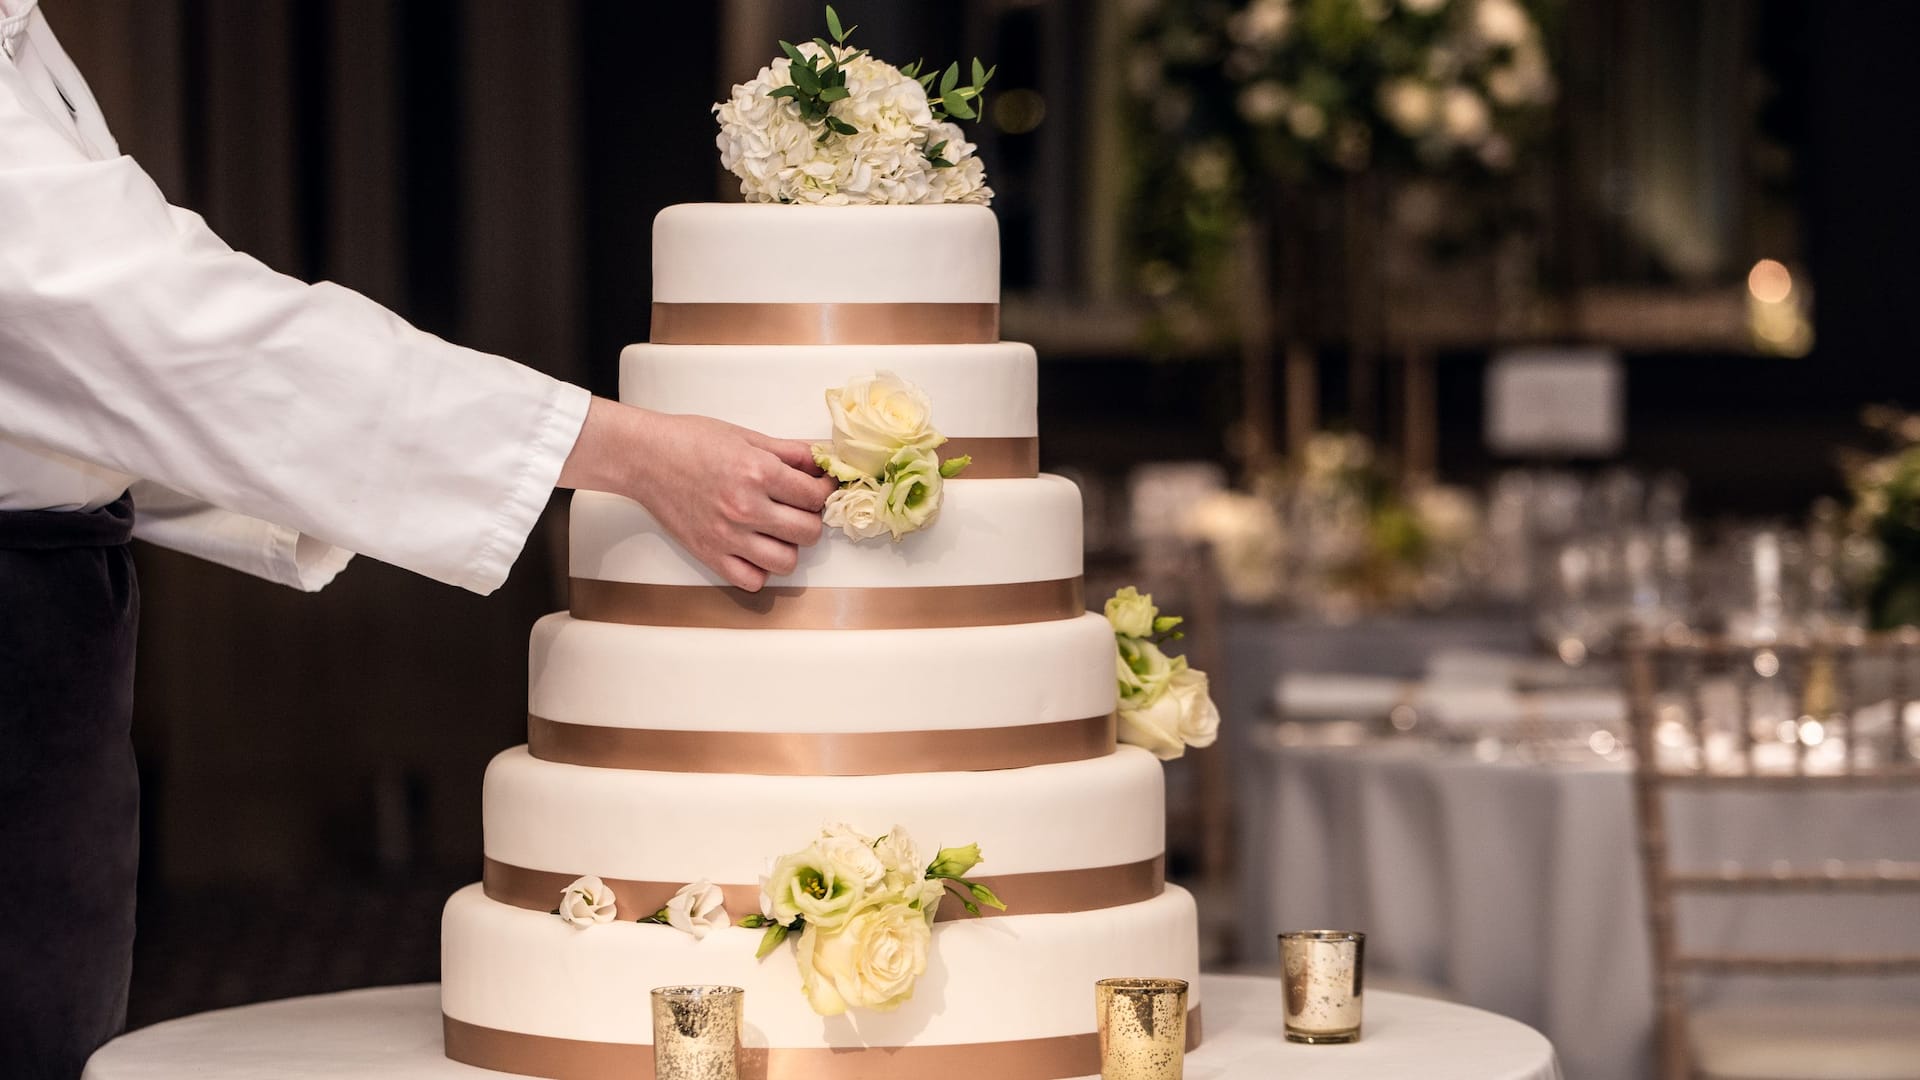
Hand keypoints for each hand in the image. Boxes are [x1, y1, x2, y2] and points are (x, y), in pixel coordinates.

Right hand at [558, 398, 837, 590]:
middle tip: (798, 508)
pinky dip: (759, 570)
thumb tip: (822, 462)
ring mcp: (728, 536)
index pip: (815, 495)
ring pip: (787, 562)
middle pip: (808, 532)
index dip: (824, 491)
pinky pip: (752, 581)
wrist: (645, 457)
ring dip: (789, 547)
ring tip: (777, 531)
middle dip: (811, 519)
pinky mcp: (710, 555)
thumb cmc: (692, 441)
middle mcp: (746, 508)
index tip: (820, 488)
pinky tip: (755, 550)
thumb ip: (790, 452)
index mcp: (758, 473)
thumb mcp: (746, 437)